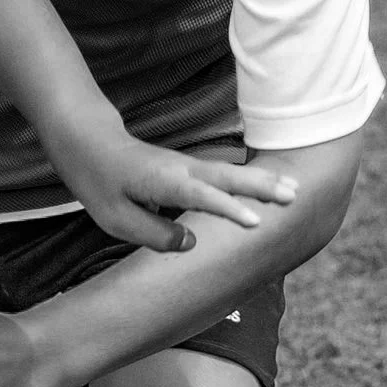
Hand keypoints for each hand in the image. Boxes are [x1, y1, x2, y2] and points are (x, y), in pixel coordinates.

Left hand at [53, 122, 299, 254]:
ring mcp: (187, 165)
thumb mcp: (116, 219)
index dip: (227, 208)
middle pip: (226, 177)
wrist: (91, 143)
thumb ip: (153, 234)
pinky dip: (249, 180)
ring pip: (230, 173)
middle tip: (294, 196)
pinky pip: (224, 175)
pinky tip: (270, 186)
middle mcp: (181, 169)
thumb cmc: (101, 182)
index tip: (254, 221)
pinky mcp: (189, 168)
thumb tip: (191, 243)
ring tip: (294, 189)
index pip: (200, 195)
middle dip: (260, 187)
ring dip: (262, 181)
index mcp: (162, 181)